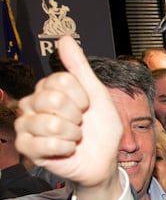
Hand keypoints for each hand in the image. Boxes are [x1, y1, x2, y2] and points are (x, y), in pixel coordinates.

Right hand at [15, 36, 119, 187]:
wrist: (104, 159)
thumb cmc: (100, 129)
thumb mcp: (97, 94)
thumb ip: (79, 68)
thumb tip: (65, 40)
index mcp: (48, 89)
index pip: (60, 80)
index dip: (81, 96)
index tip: (87, 106)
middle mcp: (33, 104)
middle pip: (51, 99)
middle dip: (76, 115)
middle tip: (80, 123)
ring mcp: (28, 126)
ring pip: (48, 123)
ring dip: (72, 133)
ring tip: (75, 137)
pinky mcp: (28, 148)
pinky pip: (44, 144)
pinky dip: (65, 148)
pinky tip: (67, 149)